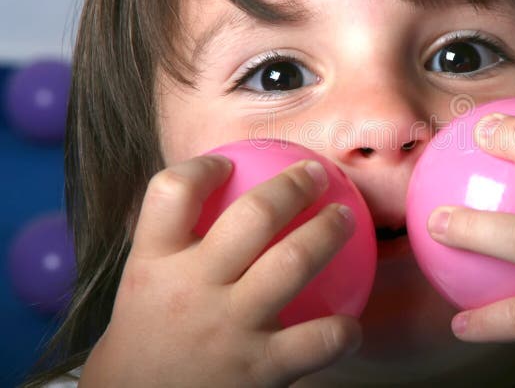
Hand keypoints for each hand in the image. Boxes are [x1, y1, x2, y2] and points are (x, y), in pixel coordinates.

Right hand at [81, 155, 361, 386]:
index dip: (204, 168)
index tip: (228, 162)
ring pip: (292, 263)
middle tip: (316, 173)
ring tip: (344, 217)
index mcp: (155, 262)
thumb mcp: (148, 281)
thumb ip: (175, 240)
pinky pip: (318, 340)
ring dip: (327, 233)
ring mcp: (228, 327)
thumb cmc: (152, 333)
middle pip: (253, 217)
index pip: (171, 192)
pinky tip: (352, 326)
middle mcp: (192, 288)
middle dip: (293, 186)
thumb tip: (216, 187)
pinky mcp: (260, 368)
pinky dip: (343, 331)